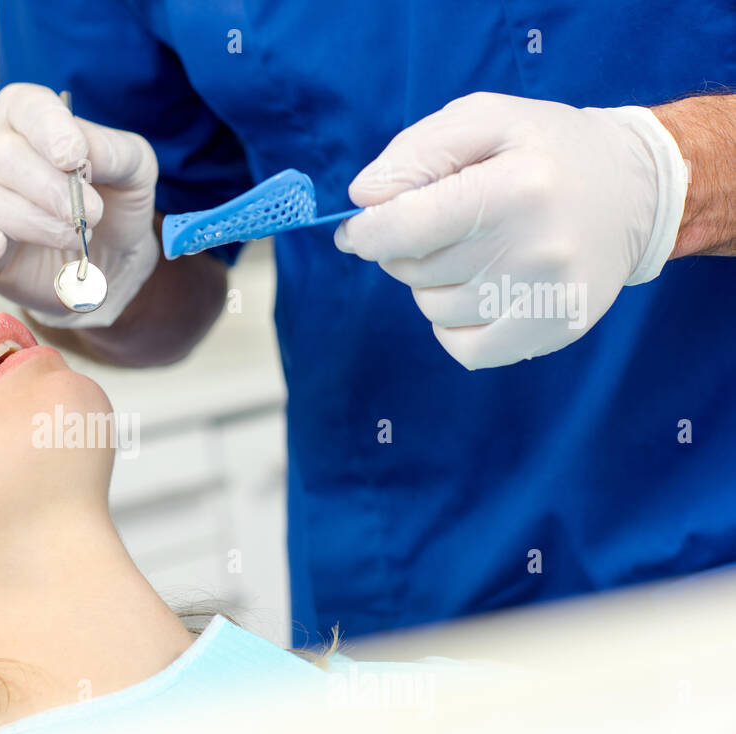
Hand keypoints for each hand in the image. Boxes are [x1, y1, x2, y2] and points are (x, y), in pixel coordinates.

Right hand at [0, 82, 158, 327]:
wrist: (106, 260)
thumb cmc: (112, 202)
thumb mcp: (134, 168)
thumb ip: (115, 151)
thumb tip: (84, 151)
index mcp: (25, 115)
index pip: (26, 107)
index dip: (50, 130)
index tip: (75, 157)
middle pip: (1, 155)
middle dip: (50, 188)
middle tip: (89, 214)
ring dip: (32, 221)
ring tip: (72, 236)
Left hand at [334, 92, 687, 368]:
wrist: (638, 191)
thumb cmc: (546, 152)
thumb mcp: (485, 120)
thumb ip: (415, 152)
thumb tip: (362, 199)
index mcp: (514, 187)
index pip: (405, 227)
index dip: (366, 232)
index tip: (358, 229)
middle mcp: (535, 247)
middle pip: (414, 269)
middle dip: (408, 248)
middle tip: (446, 223)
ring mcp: (547, 297)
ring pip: (433, 308)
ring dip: (435, 283)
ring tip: (478, 250)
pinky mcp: (555, 331)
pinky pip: (464, 349)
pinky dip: (455, 324)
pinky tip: (480, 291)